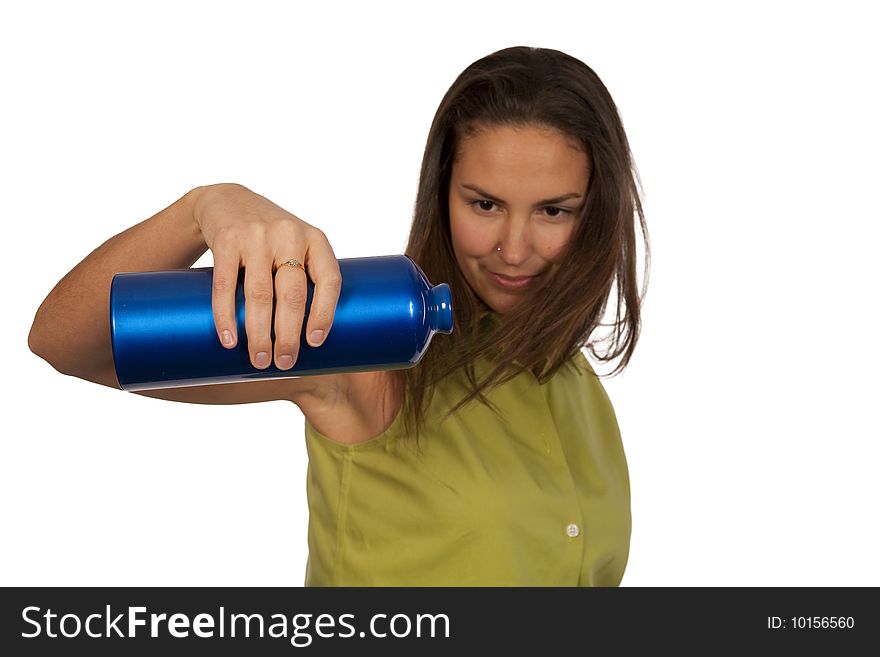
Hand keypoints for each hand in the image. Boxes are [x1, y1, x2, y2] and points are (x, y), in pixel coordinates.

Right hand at [191, 183, 341, 370]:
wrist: (226, 200)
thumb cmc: (271, 237)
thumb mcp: (298, 245)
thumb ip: (308, 278)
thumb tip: (319, 338)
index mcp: (315, 240)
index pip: (329, 280)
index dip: (325, 314)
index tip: (316, 343)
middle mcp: (289, 235)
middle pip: (293, 294)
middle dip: (289, 334)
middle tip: (285, 362)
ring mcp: (257, 236)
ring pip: (260, 295)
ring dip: (259, 333)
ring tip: (260, 360)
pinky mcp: (226, 240)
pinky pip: (225, 285)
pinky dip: (226, 317)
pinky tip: (229, 340)